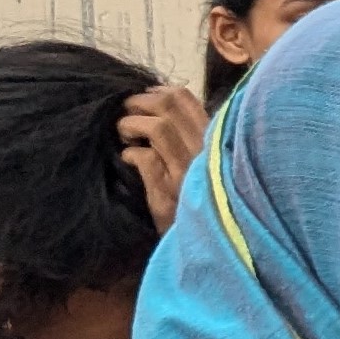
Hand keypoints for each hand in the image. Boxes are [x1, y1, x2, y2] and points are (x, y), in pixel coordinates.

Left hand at [118, 85, 204, 233]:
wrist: (206, 246)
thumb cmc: (204, 201)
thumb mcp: (206, 164)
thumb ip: (192, 138)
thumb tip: (160, 106)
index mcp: (215, 140)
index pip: (185, 98)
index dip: (156, 92)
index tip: (143, 102)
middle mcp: (206, 152)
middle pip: (167, 104)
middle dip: (137, 103)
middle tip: (125, 115)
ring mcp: (188, 172)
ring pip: (156, 126)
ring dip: (130, 126)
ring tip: (125, 137)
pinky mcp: (168, 192)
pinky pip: (143, 158)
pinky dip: (129, 155)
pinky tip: (128, 162)